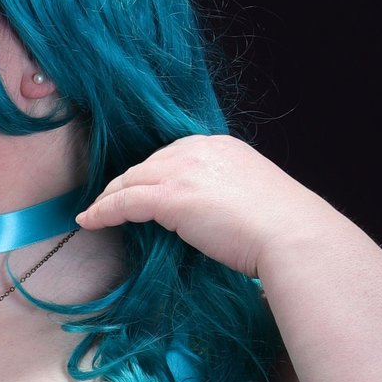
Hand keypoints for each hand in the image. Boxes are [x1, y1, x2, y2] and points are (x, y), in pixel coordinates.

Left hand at [75, 133, 328, 279]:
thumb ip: (227, 195)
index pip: (173, 156)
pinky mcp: (171, 197)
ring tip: (95, 212)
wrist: (291, 234)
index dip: (151, 173)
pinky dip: (103, 211)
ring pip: (131, 181)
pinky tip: (90, 220)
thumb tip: (212, 215)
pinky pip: (124, 202)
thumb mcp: (253, 197)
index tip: (139, 189)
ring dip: (109, 197)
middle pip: (147, 164)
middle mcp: (199, 150)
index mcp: (221, 146)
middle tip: (108, 201)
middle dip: (125, 183)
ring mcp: (183, 172)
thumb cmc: (281, 228)